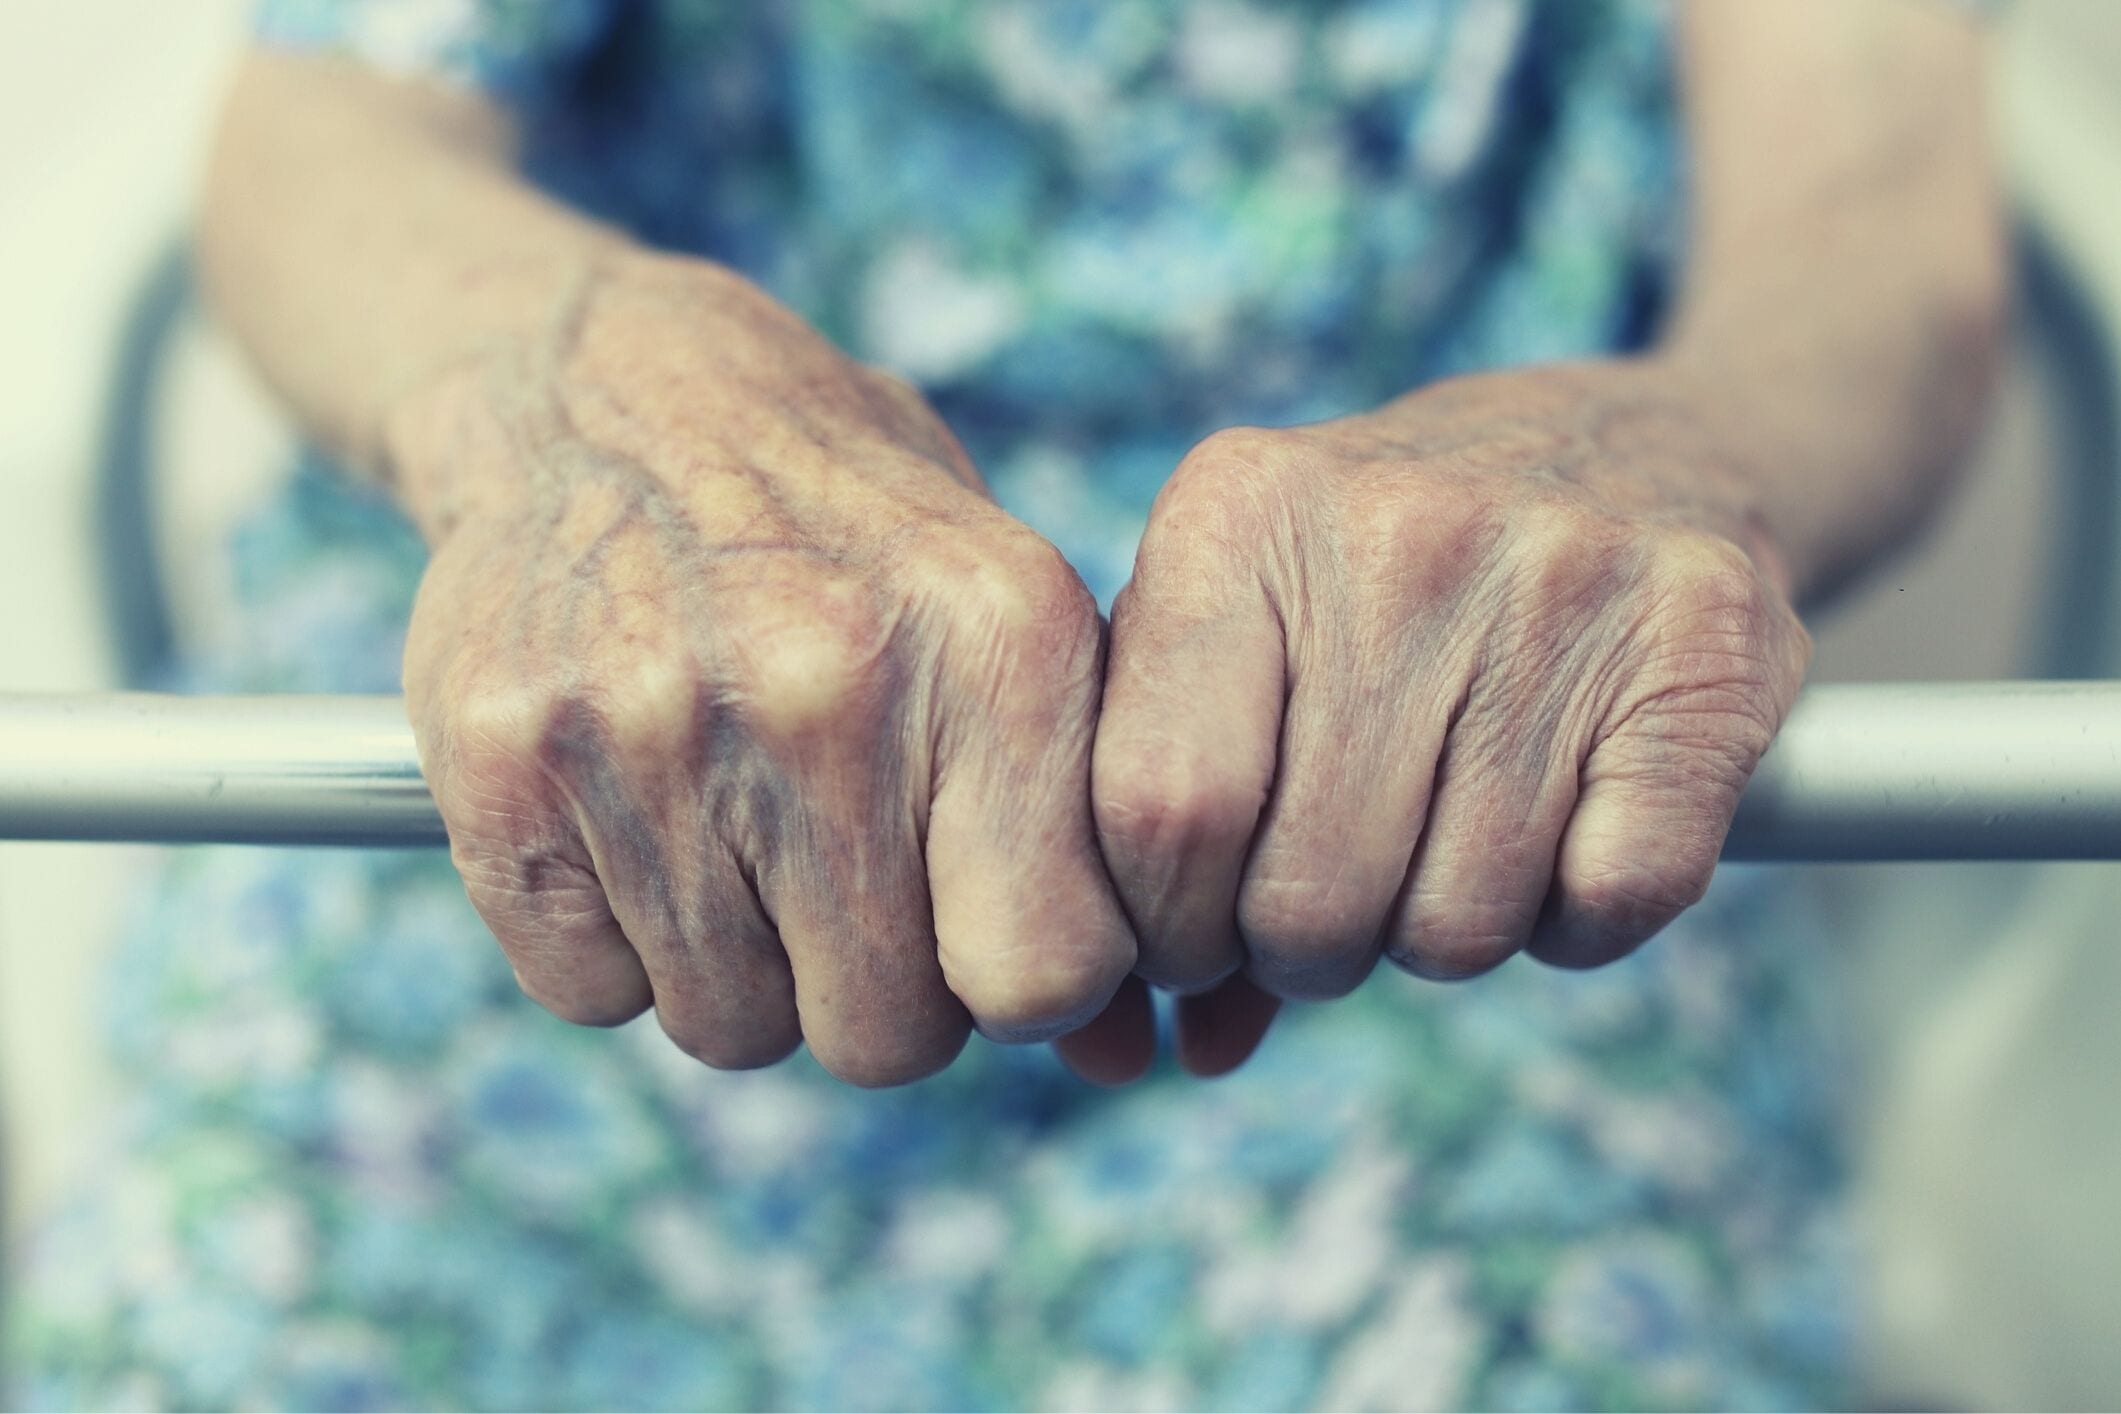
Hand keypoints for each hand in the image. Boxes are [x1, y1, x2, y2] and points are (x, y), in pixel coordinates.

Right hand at [396, 257, 1134, 1085]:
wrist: (617, 392)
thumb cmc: (853, 540)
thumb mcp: (1004, 614)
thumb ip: (1076, 828)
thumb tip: (1135, 1061)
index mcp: (997, 642)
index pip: (1046, 977)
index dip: (1018, 984)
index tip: (983, 930)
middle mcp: (827, 683)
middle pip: (885, 1036)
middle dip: (875, 992)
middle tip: (844, 879)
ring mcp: (650, 721)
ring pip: (730, 1026)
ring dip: (741, 965)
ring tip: (734, 822)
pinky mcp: (503, 755)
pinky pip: (588, 989)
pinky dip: (612, 941)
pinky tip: (632, 814)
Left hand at [1085, 362, 1810, 1075]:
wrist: (1636, 449)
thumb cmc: (1384, 582)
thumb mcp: (1246, 628)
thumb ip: (1172, 815)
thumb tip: (1178, 1047)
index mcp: (1238, 516)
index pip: (1161, 808)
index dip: (1167, 929)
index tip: (1195, 939)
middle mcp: (1400, 531)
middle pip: (1307, 896)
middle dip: (1303, 953)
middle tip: (1333, 898)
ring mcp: (1567, 579)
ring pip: (1459, 925)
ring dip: (1440, 932)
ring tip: (1448, 834)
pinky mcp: (1709, 651)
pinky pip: (1611, 901)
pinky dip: (1577, 922)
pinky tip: (1565, 833)